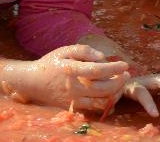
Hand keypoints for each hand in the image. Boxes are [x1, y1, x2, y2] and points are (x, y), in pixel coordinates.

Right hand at [2, 45, 128, 111]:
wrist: (34, 82)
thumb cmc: (51, 63)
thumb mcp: (64, 50)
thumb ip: (84, 50)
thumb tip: (102, 57)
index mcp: (71, 70)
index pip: (97, 70)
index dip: (114, 68)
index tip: (124, 65)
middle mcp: (73, 87)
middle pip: (104, 88)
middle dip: (119, 82)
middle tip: (126, 74)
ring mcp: (74, 100)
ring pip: (102, 101)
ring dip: (116, 93)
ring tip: (120, 84)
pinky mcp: (74, 108)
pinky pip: (95, 109)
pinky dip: (106, 104)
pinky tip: (111, 95)